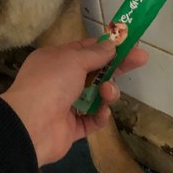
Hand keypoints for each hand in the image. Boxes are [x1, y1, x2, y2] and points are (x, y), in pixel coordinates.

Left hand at [0, 38, 148, 165]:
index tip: (129, 44)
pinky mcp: (72, 128)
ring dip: (107, 93)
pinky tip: (101, 113)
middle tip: (142, 59)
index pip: (85, 50)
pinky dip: (99, 116)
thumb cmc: (50, 83)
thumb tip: (110, 46)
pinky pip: (92, 120)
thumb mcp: (73, 60)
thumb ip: (95, 54)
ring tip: (107, 93)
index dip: (107, 47)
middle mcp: (60, 80)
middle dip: (117, 66)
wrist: (30, 124)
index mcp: (55, 60)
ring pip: (97, 96)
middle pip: (95, 72)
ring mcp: (66, 105)